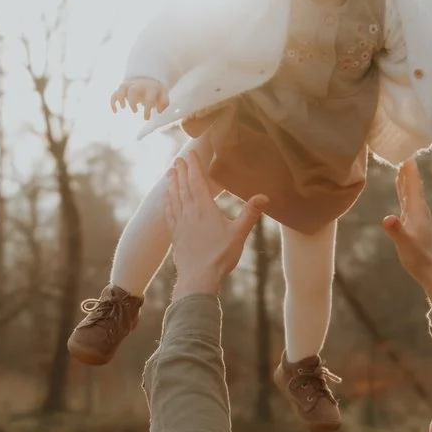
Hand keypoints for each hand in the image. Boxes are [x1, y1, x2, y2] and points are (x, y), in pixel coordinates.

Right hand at [112, 77, 168, 117]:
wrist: (147, 80)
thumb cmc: (156, 93)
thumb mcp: (163, 96)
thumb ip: (164, 103)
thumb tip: (158, 111)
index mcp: (150, 88)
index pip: (149, 98)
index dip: (147, 109)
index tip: (145, 119)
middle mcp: (138, 85)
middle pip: (133, 90)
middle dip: (132, 101)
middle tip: (135, 111)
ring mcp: (129, 86)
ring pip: (122, 88)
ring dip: (121, 98)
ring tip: (123, 108)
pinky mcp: (122, 89)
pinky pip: (115, 94)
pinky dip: (113, 102)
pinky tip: (115, 111)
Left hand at [166, 151, 260, 296]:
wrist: (198, 278)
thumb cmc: (220, 256)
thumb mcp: (239, 234)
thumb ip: (250, 214)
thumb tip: (264, 197)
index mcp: (204, 208)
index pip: (197, 181)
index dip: (194, 166)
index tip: (190, 153)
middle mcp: (189, 212)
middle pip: (183, 186)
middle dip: (181, 171)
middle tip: (178, 159)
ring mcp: (180, 223)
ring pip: (174, 197)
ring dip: (172, 183)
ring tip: (170, 173)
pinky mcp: (175, 234)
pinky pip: (169, 212)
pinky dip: (168, 201)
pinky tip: (167, 198)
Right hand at [381, 159, 431, 301]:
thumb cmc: (420, 257)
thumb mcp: (405, 242)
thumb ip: (397, 230)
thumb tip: (388, 218)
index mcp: (417, 211)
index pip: (413, 185)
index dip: (409, 170)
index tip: (406, 154)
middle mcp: (418, 211)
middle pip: (412, 186)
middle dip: (407, 171)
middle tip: (402, 154)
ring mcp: (417, 218)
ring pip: (410, 194)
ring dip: (405, 181)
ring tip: (401, 169)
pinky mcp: (414, 225)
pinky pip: (408, 204)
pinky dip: (405, 195)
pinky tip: (403, 195)